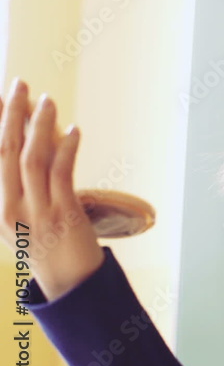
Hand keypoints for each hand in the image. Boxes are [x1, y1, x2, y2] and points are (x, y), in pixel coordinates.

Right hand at [0, 79, 104, 301]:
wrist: (69, 282)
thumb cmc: (46, 244)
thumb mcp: (17, 217)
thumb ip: (14, 185)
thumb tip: (19, 144)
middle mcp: (7, 207)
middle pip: (4, 150)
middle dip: (10, 113)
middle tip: (19, 83)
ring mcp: (35, 211)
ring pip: (32, 159)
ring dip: (40, 125)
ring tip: (48, 100)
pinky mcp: (64, 214)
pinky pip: (63, 174)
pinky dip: (67, 148)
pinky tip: (74, 130)